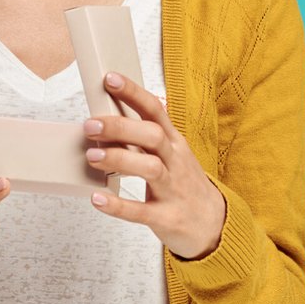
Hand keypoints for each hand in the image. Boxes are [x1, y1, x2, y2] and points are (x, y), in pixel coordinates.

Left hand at [83, 72, 227, 260]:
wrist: (213, 224)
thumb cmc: (183, 184)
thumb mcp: (171, 155)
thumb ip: (143, 137)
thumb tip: (107, 117)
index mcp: (173, 142)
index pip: (155, 110)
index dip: (133, 93)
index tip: (110, 79)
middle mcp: (175, 162)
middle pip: (153, 135)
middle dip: (121, 127)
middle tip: (90, 125)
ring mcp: (172, 189)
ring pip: (150, 168)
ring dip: (119, 159)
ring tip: (92, 156)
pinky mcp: (167, 217)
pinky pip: (141, 211)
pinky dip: (118, 205)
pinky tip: (97, 199)